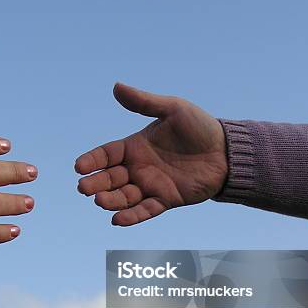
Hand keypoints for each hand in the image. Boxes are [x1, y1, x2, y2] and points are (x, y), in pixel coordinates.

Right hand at [75, 82, 226, 225]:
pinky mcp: (166, 200)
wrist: (228, 151)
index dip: (92, 160)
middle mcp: (138, 167)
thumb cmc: (200, 127)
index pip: (106, 155)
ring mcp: (151, 185)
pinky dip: (132, 216)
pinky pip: (145, 210)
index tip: (79, 166)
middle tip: (83, 188)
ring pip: (124, 196)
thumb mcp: (172, 109)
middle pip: (110, 178)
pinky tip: (118, 220)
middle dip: (95, 183)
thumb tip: (116, 87)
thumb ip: (144, 102)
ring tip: (100, 201)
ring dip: (110, 200)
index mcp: (135, 146)